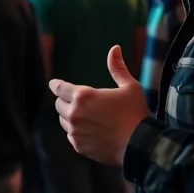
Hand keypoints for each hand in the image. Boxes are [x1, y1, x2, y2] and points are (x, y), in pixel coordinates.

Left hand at [50, 45, 150, 166]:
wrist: (140, 145)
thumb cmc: (135, 113)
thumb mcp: (130, 86)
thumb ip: (117, 67)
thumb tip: (115, 48)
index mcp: (83, 96)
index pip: (59, 88)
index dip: (55, 85)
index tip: (53, 83)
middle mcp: (75, 113)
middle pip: (59, 105)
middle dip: (65, 101)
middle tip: (75, 101)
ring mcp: (75, 132)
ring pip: (64, 121)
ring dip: (70, 117)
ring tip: (85, 116)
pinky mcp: (79, 146)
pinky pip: (71, 136)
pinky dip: (77, 132)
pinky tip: (89, 130)